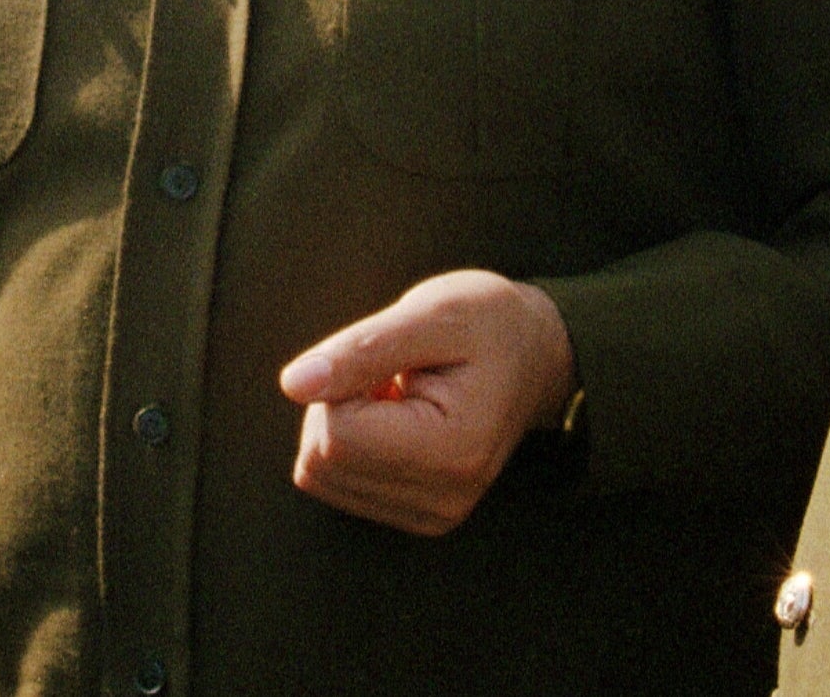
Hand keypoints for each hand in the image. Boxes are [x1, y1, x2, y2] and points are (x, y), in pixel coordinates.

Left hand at [278, 269, 574, 536]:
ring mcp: (432, 516)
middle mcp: (442, 500)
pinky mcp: (419, 516)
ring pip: (321, 476)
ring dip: (344, 424)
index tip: (387, 358)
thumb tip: (293, 384)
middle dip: (337, 405)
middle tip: (392, 374)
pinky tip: (399, 417)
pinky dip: (354, 444)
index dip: (341, 382)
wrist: (536, 354)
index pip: (334, 435)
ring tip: (399, 394)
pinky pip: (339, 485)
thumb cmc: (486, 321)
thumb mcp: (431, 314)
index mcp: (451, 452)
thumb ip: (360, 350)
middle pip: (320, 463)